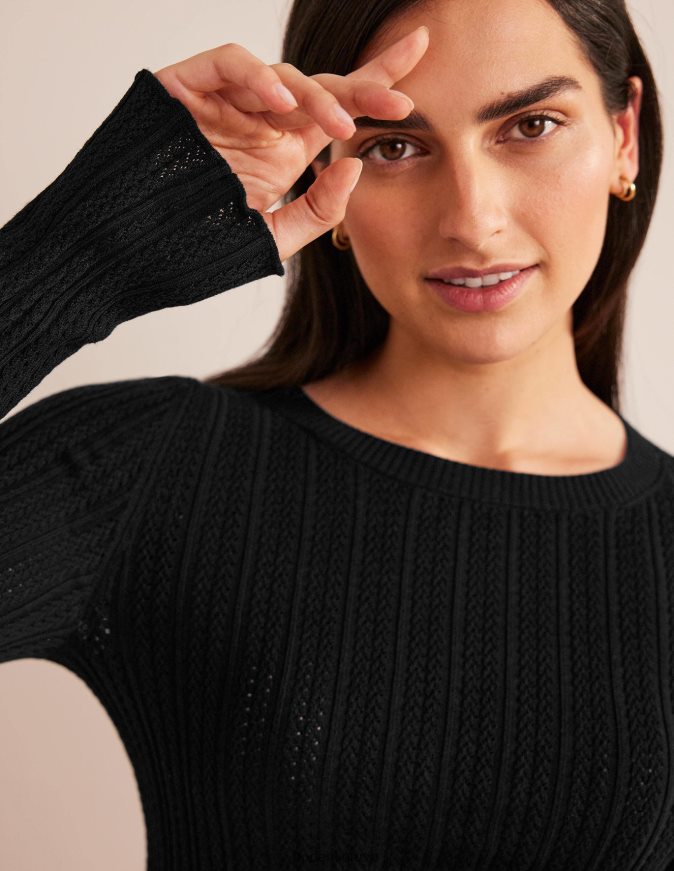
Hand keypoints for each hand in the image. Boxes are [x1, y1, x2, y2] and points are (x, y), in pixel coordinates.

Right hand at [153, 26, 428, 262]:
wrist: (129, 252)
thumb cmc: (197, 246)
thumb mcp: (272, 239)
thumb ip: (318, 211)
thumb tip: (357, 165)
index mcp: (285, 149)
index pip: (338, 111)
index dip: (377, 88)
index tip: (418, 77)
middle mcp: (261, 120)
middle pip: (321, 87)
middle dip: (365, 88)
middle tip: (401, 102)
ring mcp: (227, 103)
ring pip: (281, 77)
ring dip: (314, 97)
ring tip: (337, 127)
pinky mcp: (188, 87)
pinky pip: (228, 65)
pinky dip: (255, 78)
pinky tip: (282, 105)